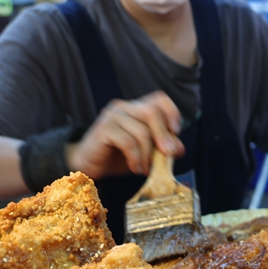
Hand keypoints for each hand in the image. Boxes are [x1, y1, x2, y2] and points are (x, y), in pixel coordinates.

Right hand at [66, 91, 185, 178]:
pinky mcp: (104, 129)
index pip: (159, 99)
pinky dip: (136, 158)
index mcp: (135, 108)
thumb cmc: (117, 157)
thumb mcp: (145, 153)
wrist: (88, 166)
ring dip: (148, 155)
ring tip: (146, 169)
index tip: (177, 132)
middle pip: (152, 113)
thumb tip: (179, 148)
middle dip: (164, 136)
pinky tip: (135, 168)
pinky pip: (128, 142)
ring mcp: (112, 116)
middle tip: (168, 156)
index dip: (172, 113)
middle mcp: (123, 107)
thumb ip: (161, 148)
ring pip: (142, 131)